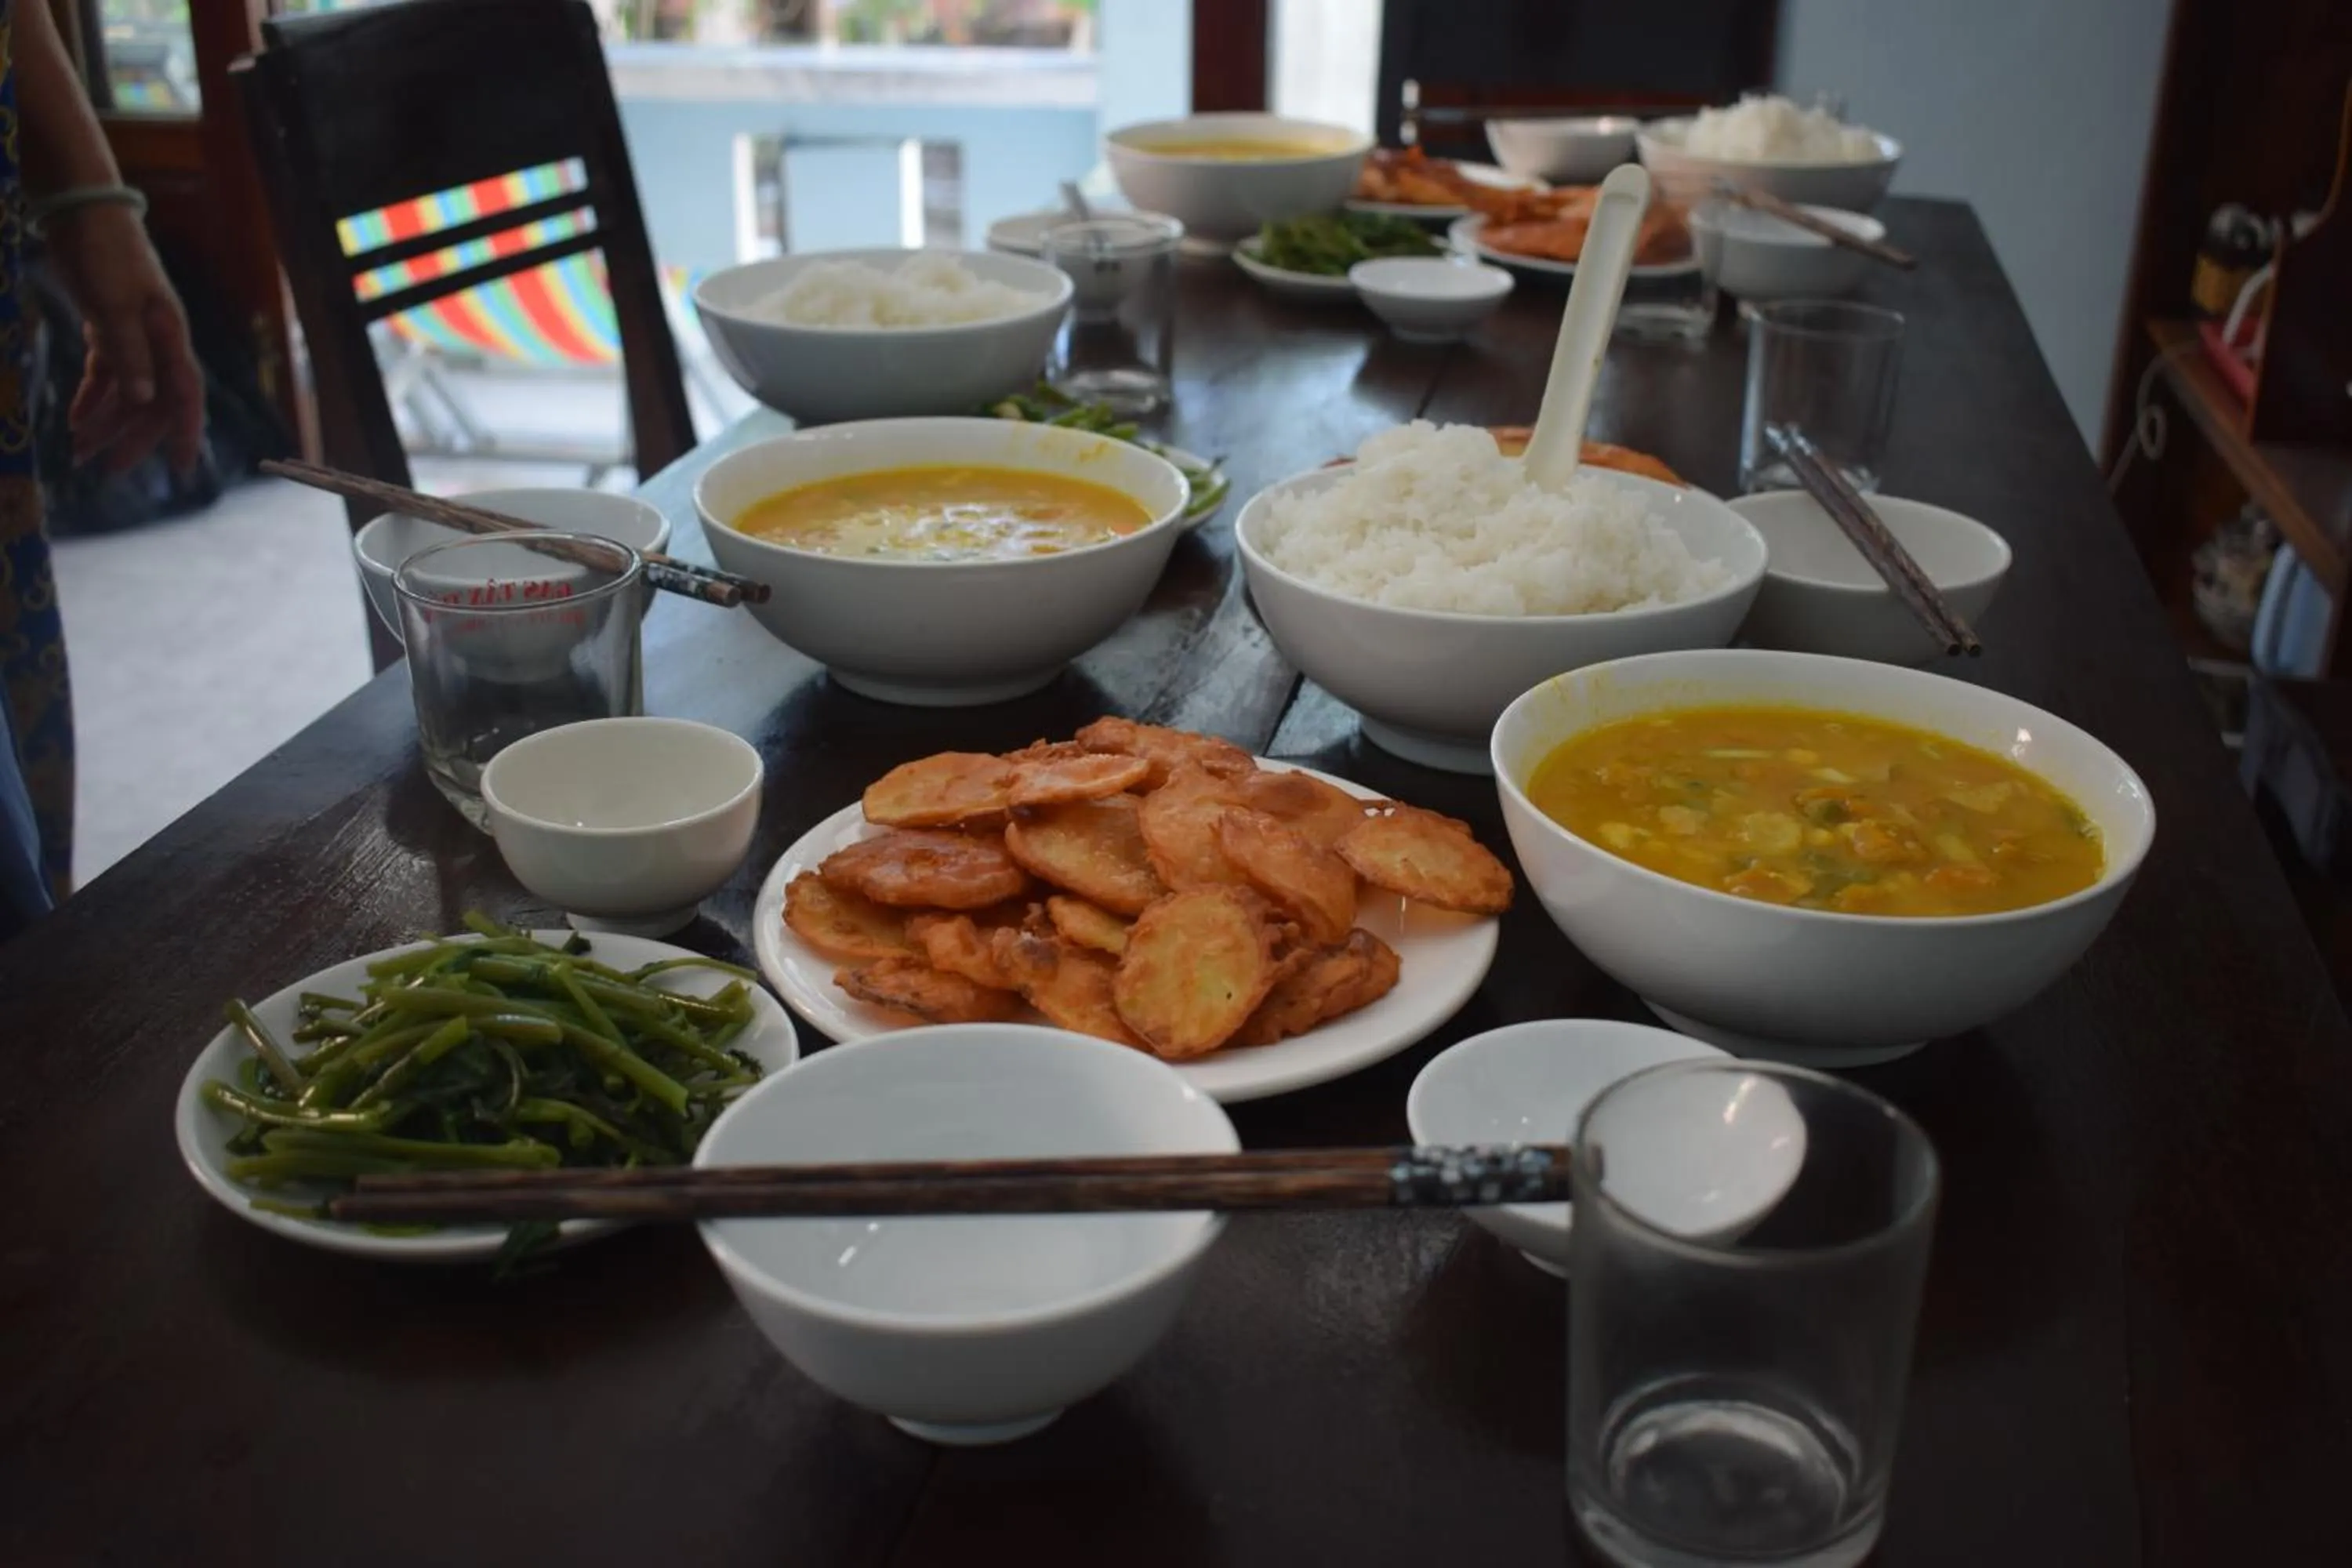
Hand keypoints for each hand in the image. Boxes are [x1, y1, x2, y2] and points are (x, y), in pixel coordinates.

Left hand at [46, 202, 205, 473]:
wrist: (82, 210)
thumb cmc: (103, 252)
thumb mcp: (114, 303)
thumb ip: (129, 352)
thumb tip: (145, 399)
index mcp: (169, 336)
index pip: (184, 394)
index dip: (183, 432)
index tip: (180, 468)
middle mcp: (157, 341)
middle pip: (152, 401)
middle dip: (131, 437)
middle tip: (106, 468)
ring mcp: (134, 334)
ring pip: (127, 391)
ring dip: (105, 421)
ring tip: (79, 450)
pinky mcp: (108, 325)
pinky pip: (106, 373)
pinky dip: (92, 396)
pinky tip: (76, 417)